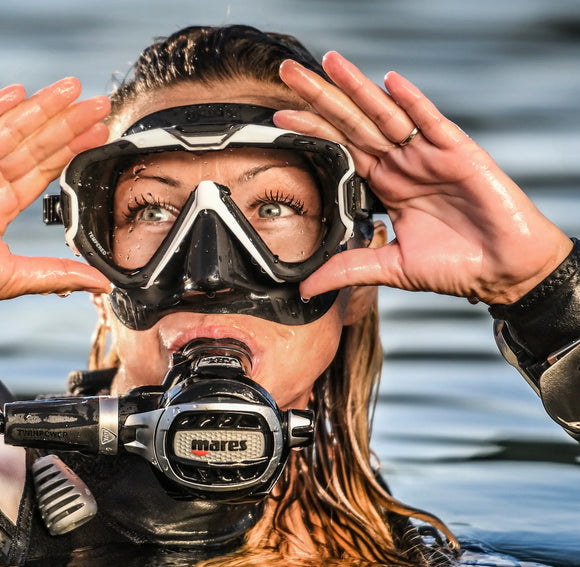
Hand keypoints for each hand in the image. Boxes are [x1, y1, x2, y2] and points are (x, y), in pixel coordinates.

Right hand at [0, 78, 111, 315]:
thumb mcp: (19, 276)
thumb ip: (61, 273)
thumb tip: (102, 284)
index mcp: (0, 205)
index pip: (44, 170)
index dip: (72, 151)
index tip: (100, 134)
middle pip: (34, 145)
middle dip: (68, 124)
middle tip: (100, 105)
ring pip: (10, 130)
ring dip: (42, 108)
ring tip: (73, 89)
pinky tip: (20, 92)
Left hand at [276, 52, 571, 305]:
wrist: (503, 270)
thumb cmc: (454, 265)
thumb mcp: (390, 268)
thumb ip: (348, 269)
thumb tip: (306, 289)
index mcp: (385, 186)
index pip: (339, 150)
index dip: (312, 132)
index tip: (279, 117)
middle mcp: (402, 164)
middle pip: (353, 124)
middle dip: (321, 98)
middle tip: (289, 72)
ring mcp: (428, 155)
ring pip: (385, 115)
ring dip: (357, 88)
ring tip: (329, 62)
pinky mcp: (458, 153)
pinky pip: (431, 122)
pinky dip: (411, 101)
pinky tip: (388, 82)